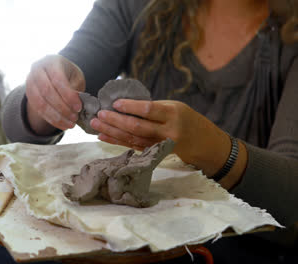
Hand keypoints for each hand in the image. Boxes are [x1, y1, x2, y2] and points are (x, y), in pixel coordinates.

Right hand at [25, 55, 84, 134]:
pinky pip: (38, 110)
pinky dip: (51, 120)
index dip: (68, 95)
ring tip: (70, 124)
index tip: (78, 107)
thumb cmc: (68, 75)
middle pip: (47, 91)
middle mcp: (37, 69)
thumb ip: (75, 88)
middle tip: (75, 118)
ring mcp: (30, 82)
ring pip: (40, 103)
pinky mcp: (29, 95)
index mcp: (51, 61)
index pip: (58, 79)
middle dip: (62, 107)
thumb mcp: (75, 77)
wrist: (54, 74)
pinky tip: (63, 125)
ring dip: (56, 117)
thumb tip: (76, 106)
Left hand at [90, 99, 233, 175]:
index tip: (114, 103)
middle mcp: (167, 130)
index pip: (148, 110)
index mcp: (173, 114)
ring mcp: (160, 144)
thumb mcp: (175, 107)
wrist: (204, 144)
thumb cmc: (187, 119)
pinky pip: (132, 146)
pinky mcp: (155, 153)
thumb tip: (123, 104)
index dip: (130, 106)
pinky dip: (116, 141)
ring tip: (96, 125)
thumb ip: (153, 108)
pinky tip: (103, 137)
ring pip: (132, 138)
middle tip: (99, 114)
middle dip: (115, 121)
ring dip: (112, 132)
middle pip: (137, 126)